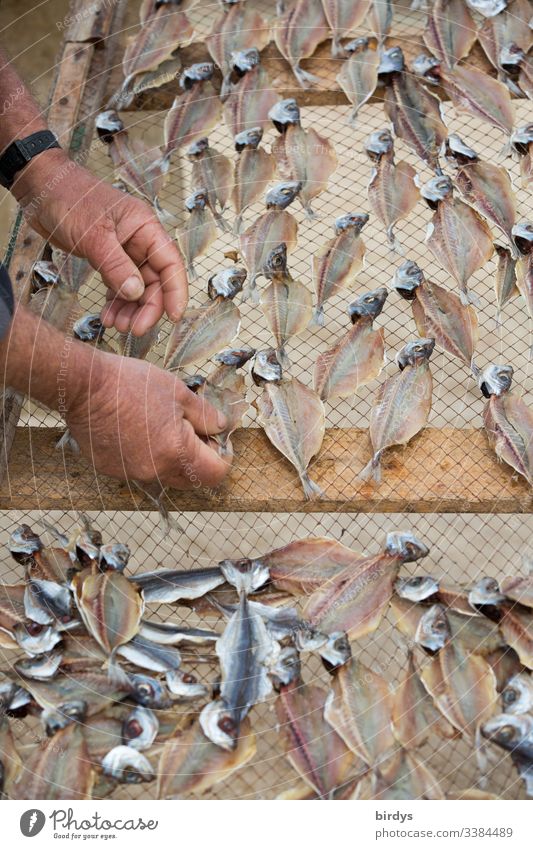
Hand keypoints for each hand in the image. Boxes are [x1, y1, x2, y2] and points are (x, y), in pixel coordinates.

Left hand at [13, 149, 186, 335]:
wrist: (41, 188)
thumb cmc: (69, 199)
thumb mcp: (94, 236)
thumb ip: (116, 266)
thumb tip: (136, 294)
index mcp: (145, 228)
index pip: (170, 264)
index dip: (175, 292)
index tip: (173, 318)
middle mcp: (140, 240)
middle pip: (155, 281)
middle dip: (147, 307)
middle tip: (133, 329)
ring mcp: (124, 251)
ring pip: (137, 287)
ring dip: (130, 309)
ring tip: (115, 325)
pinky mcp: (108, 258)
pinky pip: (119, 286)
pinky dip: (116, 302)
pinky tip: (107, 315)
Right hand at [64, 346, 229, 489]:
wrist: (83, 386)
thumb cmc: (130, 384)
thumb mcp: (178, 392)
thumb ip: (205, 414)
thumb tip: (220, 426)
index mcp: (176, 452)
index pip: (215, 473)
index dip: (223, 456)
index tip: (219, 440)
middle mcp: (155, 471)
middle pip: (191, 479)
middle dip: (200, 458)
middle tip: (194, 431)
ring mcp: (131, 473)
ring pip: (165, 474)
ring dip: (172, 457)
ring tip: (161, 425)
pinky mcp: (112, 470)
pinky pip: (140, 469)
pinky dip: (146, 455)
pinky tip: (137, 430)